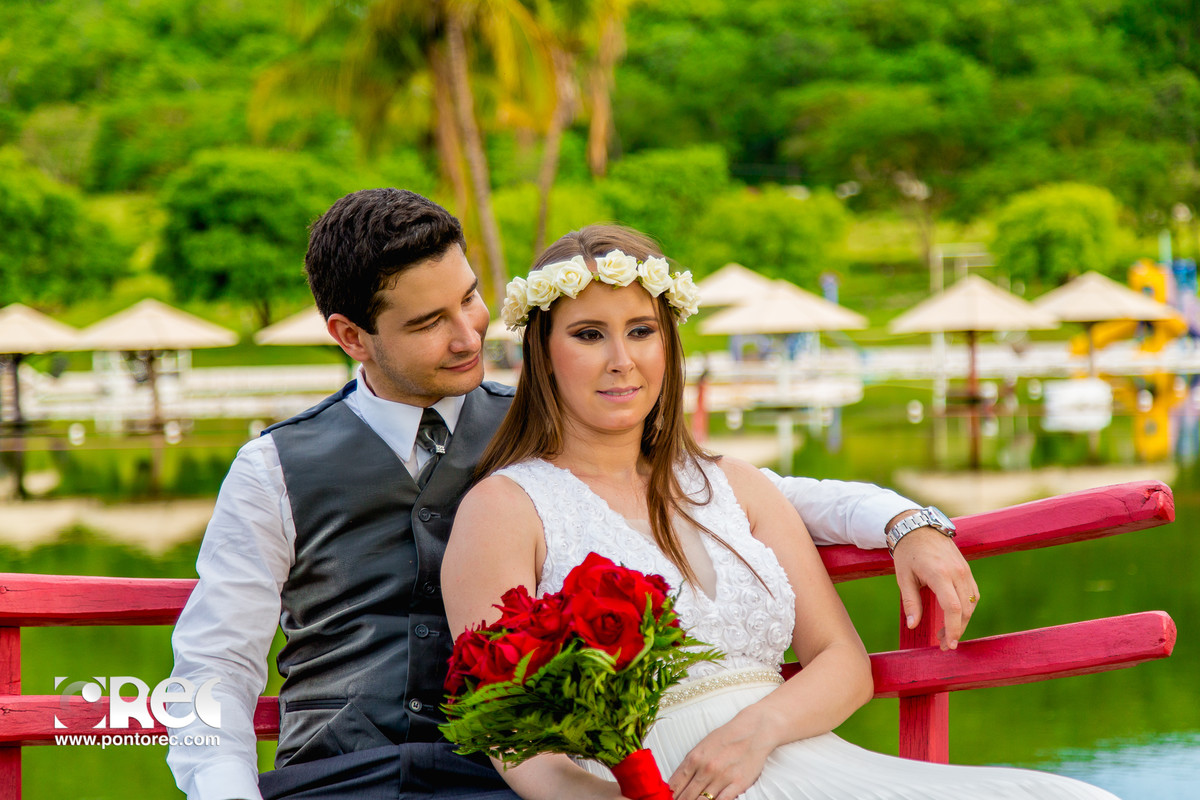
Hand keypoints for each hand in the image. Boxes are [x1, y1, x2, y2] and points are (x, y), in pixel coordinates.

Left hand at [667, 712, 772, 799]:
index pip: (675, 784)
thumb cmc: (727, 737)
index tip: (667, 799)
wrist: (753, 731)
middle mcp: (706, 769)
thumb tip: (676, 782)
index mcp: (694, 758)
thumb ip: (690, 765)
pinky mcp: (737, 784)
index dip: (669, 795)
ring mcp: (721, 777)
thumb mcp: (702, 746)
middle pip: (686, 796)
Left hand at [892, 526, 977, 649]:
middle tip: (945, 644)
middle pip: (965, 609)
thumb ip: (911, 602)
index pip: (952, 607)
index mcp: (939, 574)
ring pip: (972, 603)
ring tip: (948, 633)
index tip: (949, 644)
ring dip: (963, 621)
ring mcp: (964, 570)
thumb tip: (913, 625)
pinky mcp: (967, 569)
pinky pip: (973, 593)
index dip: (953, 628)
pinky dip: (967, 608)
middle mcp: (956, 572)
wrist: (919, 528)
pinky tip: (956, 617)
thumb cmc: (908, 553)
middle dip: (957, 630)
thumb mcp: (903, 578)